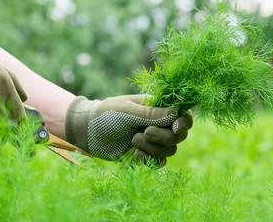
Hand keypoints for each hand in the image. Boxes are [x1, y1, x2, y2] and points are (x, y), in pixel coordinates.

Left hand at [65, 95, 192, 163]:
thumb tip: (179, 111)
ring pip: (169, 151)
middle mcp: (159, 125)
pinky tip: (135, 156)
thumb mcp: (129, 111)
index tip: (176, 127)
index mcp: (158, 109)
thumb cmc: (108, 114)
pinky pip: (158, 163)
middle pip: (179, 137)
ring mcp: (153, 141)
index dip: (184, 123)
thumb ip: (153, 113)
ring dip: (153, 148)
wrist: (88, 132)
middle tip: (145, 132)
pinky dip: (148, 161)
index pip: (183, 116)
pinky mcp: (145, 155)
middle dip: (164, 137)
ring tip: (133, 140)